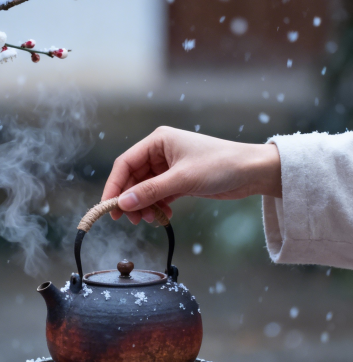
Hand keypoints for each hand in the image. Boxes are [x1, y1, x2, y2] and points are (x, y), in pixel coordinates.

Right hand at [102, 126, 281, 223]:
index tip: (109, 207)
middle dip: (130, 200)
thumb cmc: (221, 165)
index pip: (125, 164)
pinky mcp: (180, 181)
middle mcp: (161, 152)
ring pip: (145, 189)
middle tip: (130, 220)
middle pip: (133, 178)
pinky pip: (159, 195)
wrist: (252, 171)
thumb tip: (123, 203)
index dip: (114, 186)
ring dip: (144, 205)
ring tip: (150, 219)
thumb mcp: (182, 179)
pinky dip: (158, 207)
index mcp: (158, 141)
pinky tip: (164, 216)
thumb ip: (150, 192)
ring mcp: (170, 167)